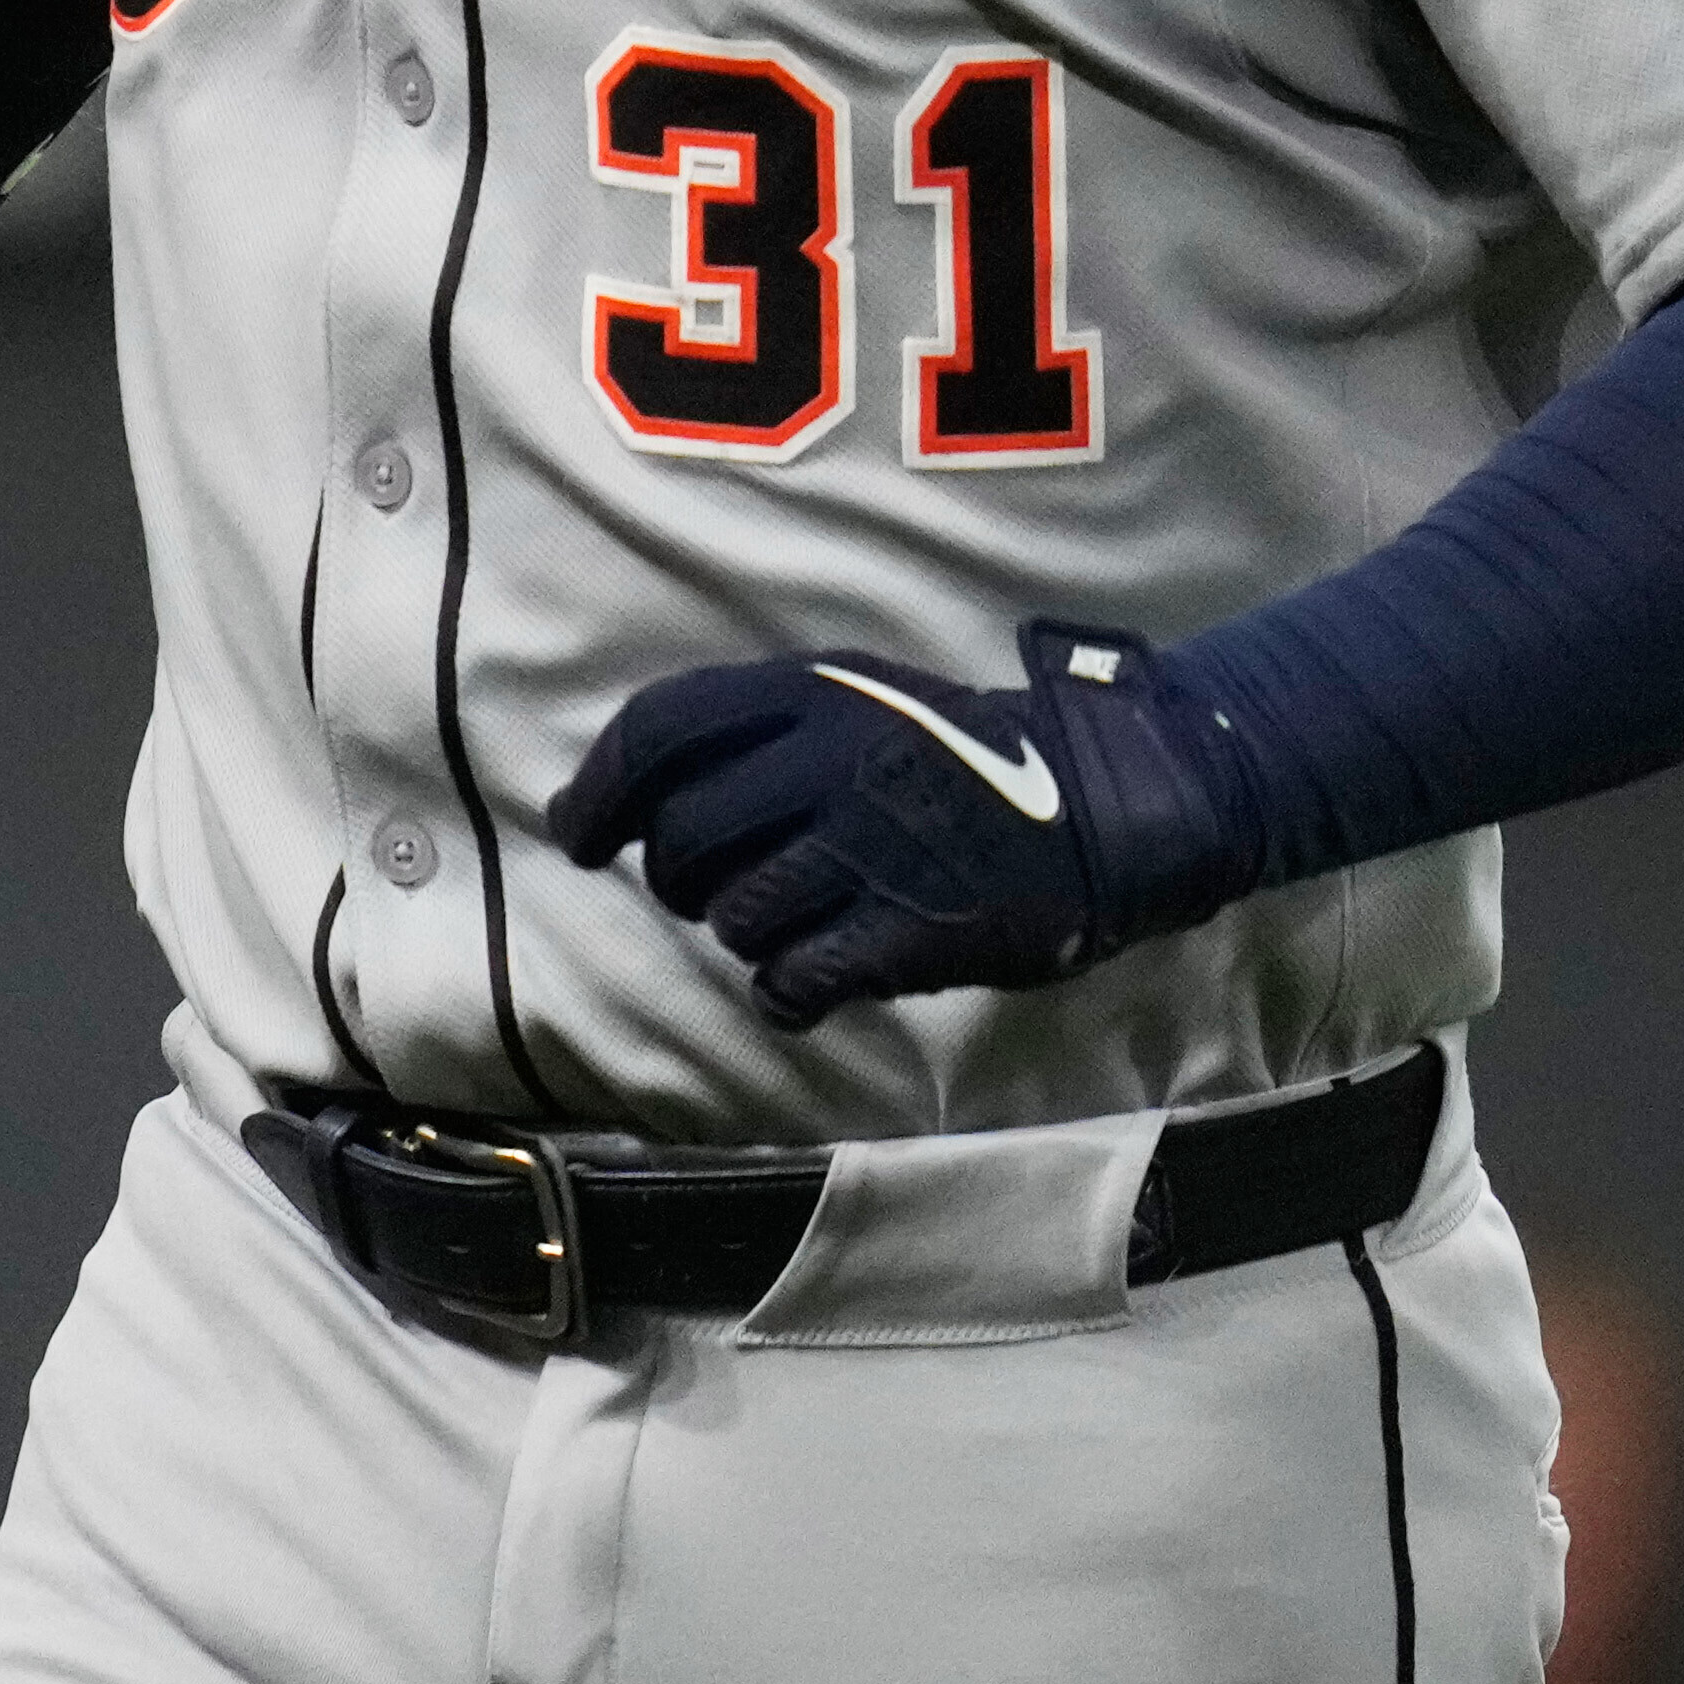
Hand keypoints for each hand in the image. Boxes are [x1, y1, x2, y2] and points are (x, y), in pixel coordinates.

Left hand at [540, 623, 1257, 1026]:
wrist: (1103, 809)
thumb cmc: (949, 760)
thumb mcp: (852, 699)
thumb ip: (739, 732)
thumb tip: (595, 804)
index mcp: (812, 691)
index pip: (657, 733)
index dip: (598, 793)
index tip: (580, 836)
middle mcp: (834, 760)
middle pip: (680, 840)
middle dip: (680, 878)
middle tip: (727, 886)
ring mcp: (876, 846)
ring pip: (731, 917)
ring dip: (749, 933)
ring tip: (807, 917)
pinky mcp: (914, 931)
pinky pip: (790, 982)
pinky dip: (790, 991)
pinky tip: (822, 974)